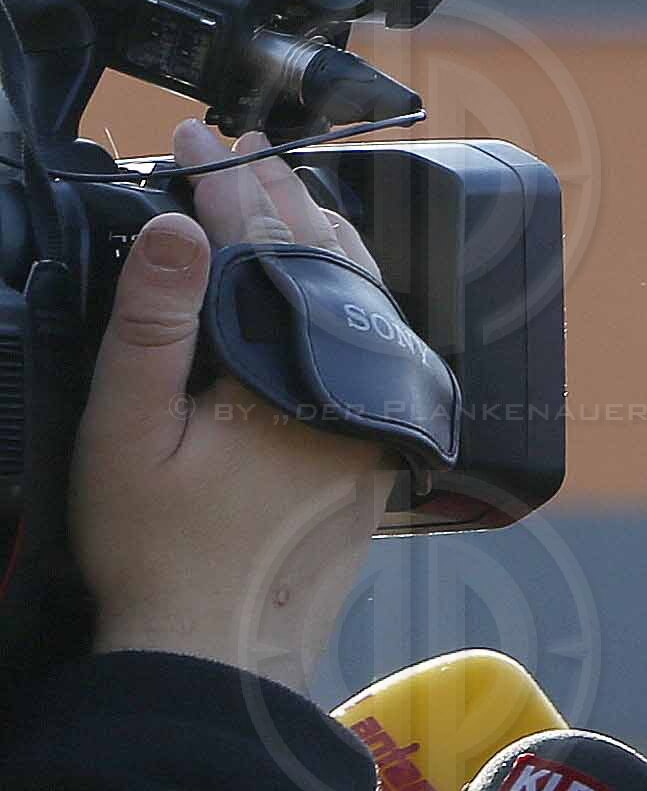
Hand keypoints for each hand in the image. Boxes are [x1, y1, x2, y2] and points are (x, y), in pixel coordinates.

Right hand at [75, 122, 394, 685]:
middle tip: (237, 145)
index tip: (195, 138)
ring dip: (319, 237)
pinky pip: (369, 347)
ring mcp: (372, 422)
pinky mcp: (374, 450)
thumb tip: (179, 230)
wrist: (220, 652)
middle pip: (325, 263)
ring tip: (279, 188)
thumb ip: (154, 326)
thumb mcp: (127, 432)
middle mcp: (352, 392)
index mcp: (292, 377)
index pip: (264, 247)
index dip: (225, 183)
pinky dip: (341, 296)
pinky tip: (318, 280)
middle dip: (277, 194)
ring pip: (361, 301)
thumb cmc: (159, 555)